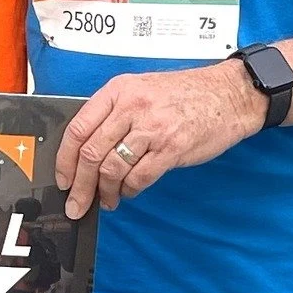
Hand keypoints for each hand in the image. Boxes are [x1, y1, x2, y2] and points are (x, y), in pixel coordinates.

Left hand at [56, 61, 265, 216]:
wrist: (229, 94)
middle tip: (77, 203)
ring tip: (107, 199)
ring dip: (105, 192)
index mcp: (118, 90)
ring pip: (112, 169)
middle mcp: (132, 107)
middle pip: (91, 154)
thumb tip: (86, 150)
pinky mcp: (171, 148)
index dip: (65, 160)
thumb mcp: (142, 89)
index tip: (63, 178)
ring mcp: (152, 129)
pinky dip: (130, 190)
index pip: (78, 128)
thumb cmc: (186, 94)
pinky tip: (129, 191)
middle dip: (80, 186)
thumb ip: (114, 113)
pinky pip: (139, 178)